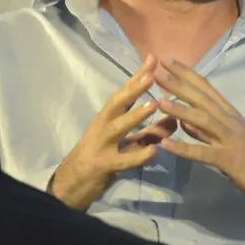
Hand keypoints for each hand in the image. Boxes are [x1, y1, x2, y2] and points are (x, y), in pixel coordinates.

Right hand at [51, 55, 173, 210]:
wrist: (70, 186)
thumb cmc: (99, 158)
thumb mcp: (126, 143)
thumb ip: (149, 132)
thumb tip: (174, 120)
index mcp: (108, 118)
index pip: (124, 93)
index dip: (137, 76)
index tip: (153, 58)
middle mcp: (103, 126)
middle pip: (118, 103)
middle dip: (134, 88)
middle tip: (152, 75)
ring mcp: (101, 145)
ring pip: (118, 127)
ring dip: (135, 115)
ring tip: (154, 104)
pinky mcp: (103, 165)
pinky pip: (122, 159)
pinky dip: (138, 155)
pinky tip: (153, 150)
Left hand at [154, 58, 244, 216]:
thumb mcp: (228, 138)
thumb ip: (204, 130)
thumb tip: (182, 120)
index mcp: (228, 114)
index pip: (205, 88)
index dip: (186, 73)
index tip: (166, 59)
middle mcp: (229, 121)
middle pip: (201, 98)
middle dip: (178, 83)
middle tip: (156, 70)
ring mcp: (230, 139)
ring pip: (203, 120)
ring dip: (180, 110)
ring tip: (159, 101)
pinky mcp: (229, 160)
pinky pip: (204, 153)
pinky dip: (185, 148)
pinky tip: (167, 145)